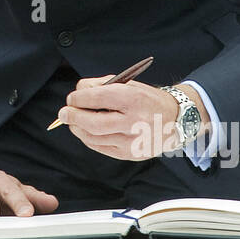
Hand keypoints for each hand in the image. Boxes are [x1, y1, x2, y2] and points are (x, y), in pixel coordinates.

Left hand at [54, 74, 180, 160]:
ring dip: (77, 129)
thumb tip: (77, 93)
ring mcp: (131, 141)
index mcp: (132, 99)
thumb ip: (102, 85)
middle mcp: (133, 121)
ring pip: (93, 137)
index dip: (78, 98)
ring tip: (73, 122)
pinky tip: (86, 131)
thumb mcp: (129, 84)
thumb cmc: (147, 99)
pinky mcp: (129, 154)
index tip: (71, 98)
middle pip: (92, 122)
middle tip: (63, 113)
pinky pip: (100, 147)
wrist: (176, 120)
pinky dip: (88, 139)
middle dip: (72, 117)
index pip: (96, 98)